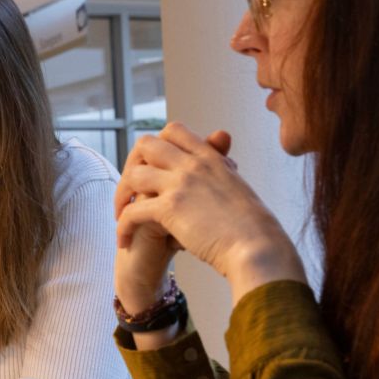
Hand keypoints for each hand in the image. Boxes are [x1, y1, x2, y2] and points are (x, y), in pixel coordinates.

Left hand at [115, 123, 305, 302]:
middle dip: (131, 164)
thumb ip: (224, 173)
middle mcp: (193, 164)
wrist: (258, 247)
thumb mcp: (238, 188)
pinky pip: (132, 211)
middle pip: (145, 144)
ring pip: (133, 174)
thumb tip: (225, 167)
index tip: (153, 168)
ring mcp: (180, 183)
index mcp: (210, 157)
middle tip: (130, 190)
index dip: (157, 146)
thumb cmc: (255, 228)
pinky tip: (124, 241)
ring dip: (121, 195)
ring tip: (120, 215)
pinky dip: (122, 226)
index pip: (174, 130)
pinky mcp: (170, 208)